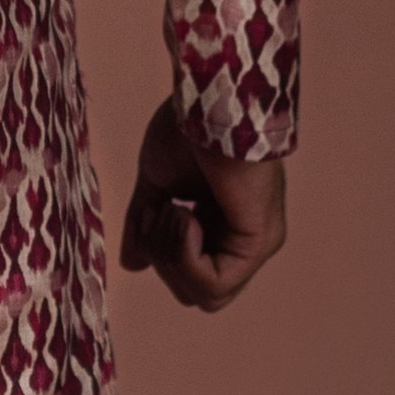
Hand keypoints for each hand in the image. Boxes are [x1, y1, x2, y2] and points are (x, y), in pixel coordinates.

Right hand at [121, 94, 287, 312]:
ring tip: (173, 208)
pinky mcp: (260, 242)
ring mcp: (256, 243)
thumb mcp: (156, 182)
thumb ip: (146, 224)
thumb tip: (134, 264)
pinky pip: (215, 285)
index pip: (187, 275)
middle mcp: (244, 238)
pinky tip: (187, 215)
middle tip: (158, 211)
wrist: (209, 97)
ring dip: (171, 256)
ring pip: (203, 297)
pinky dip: (186, 257)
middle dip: (162, 258)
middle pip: (192, 293)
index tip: (151, 210)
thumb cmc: (188, 126)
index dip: (159, 253)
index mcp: (222, 222)